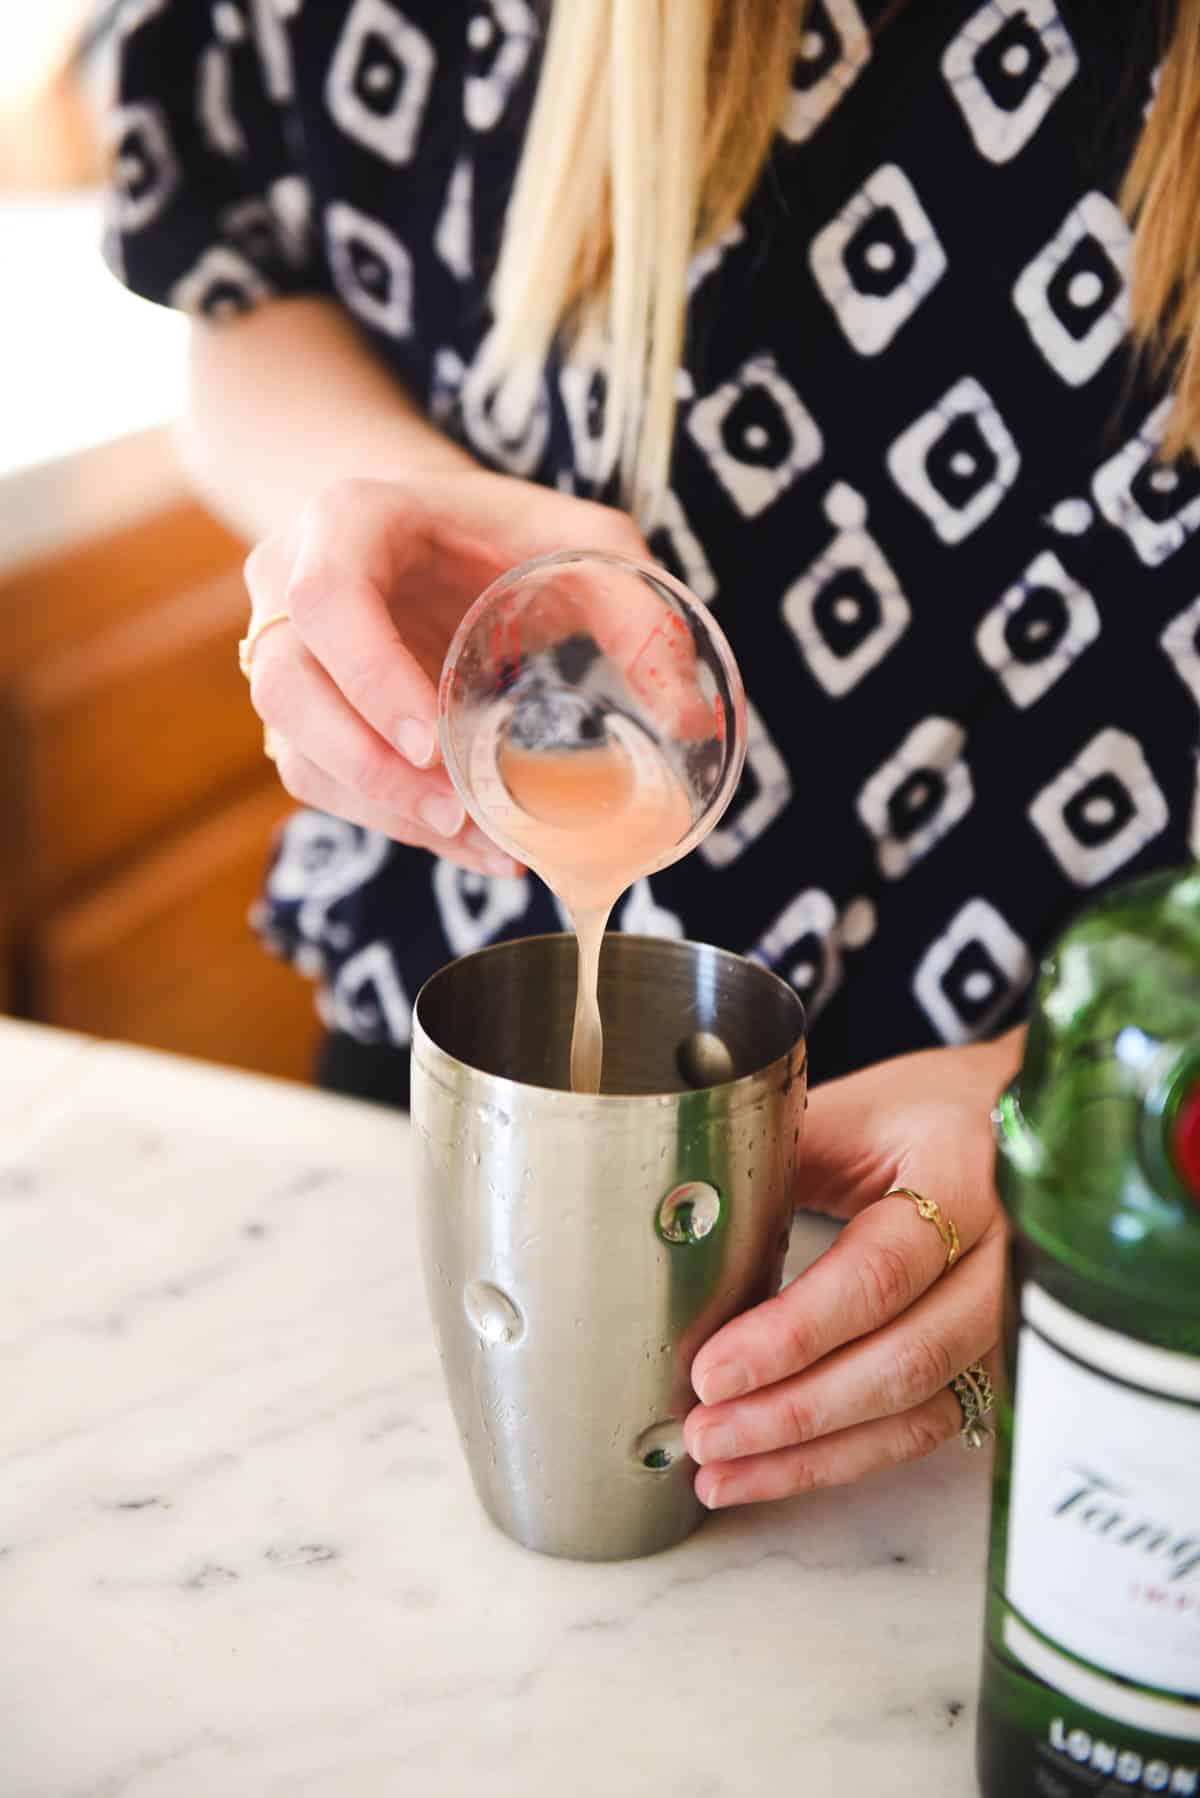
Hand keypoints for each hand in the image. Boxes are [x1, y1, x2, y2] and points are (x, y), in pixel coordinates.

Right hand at [242, 469, 651, 873]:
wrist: (431, 533)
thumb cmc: (503, 532)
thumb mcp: (582, 540)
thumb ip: (637, 604)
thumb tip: (692, 715)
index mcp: (348, 521)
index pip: (325, 597)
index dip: (368, 674)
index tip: (431, 739)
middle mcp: (289, 583)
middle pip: (287, 686)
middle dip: (367, 765)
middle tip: (456, 810)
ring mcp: (283, 651)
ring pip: (296, 748)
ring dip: (381, 810)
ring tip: (477, 842)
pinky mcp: (301, 714)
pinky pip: (319, 780)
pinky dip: (388, 822)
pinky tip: (464, 842)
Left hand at [684, 1030, 1023, 1506]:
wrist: (1010, 1123)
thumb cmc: (920, 1113)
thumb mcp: (851, 1111)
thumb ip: (777, 1160)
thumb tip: (677, 1216)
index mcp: (962, 1176)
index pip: (879, 1271)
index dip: (793, 1332)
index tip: (713, 1367)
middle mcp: (1003, 1258)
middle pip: (903, 1359)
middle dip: (794, 1409)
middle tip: (706, 1431)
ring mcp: (1007, 1321)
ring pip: (914, 1410)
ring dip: (812, 1453)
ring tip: (721, 1469)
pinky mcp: (992, 1363)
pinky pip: (921, 1429)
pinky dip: (843, 1459)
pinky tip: (774, 1471)